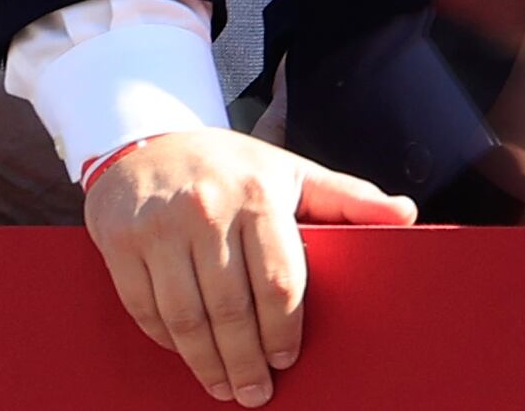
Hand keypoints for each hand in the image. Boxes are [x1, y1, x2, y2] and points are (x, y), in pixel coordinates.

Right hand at [85, 128, 415, 405]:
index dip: (284, 332)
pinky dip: (166, 340)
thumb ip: (346, 197)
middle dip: (246, 362)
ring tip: (223, 386)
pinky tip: (185, 353)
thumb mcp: (289, 171)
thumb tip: (405, 215)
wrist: (144, 138)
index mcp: (256, 192)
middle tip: (255, 394)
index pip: (277, 282)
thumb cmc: (228, 167)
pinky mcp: (119, 239)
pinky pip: (145, 307)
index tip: (286, 362)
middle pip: (231, 309)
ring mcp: (158, 224)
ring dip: (206, 363)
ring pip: (186, 316)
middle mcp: (205, 207)